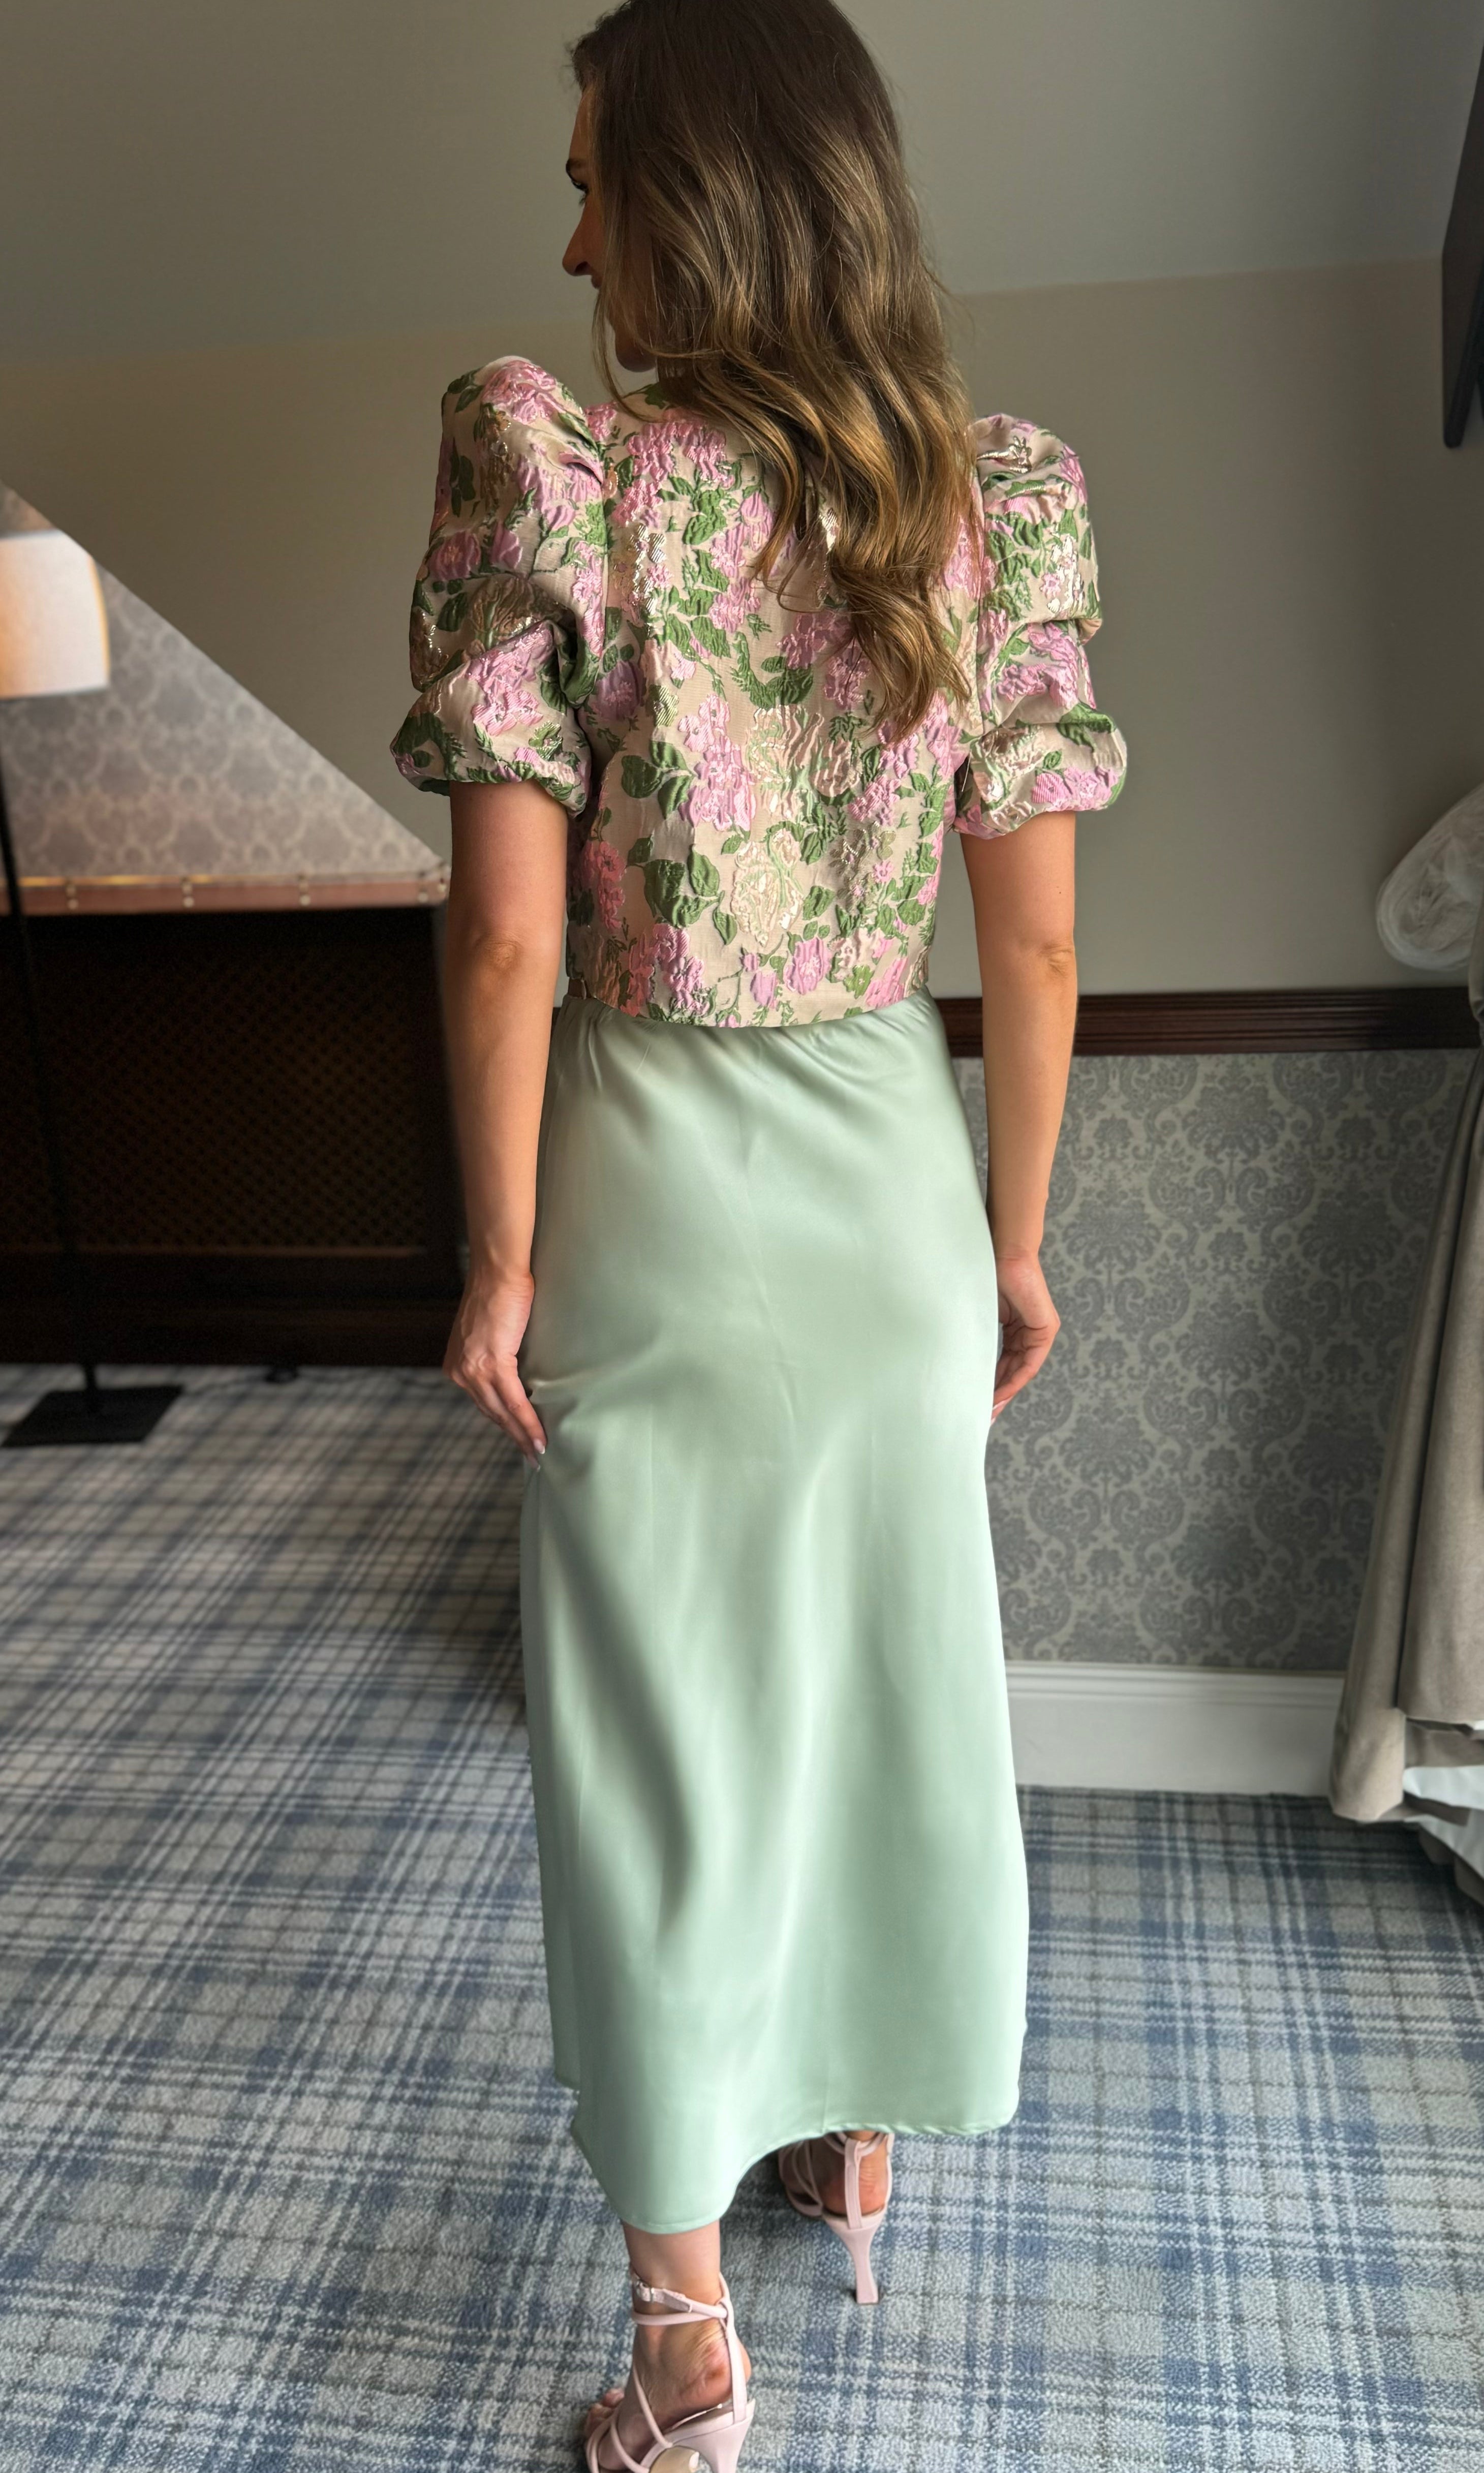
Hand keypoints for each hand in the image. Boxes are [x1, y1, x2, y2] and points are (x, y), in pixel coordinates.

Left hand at [443, 1265, 545, 1462]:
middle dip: (512, 1437)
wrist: (498, 1272)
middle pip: (490, 1413)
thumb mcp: (489, 1331)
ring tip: (539, 1452)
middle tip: (532, 1457)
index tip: (519, 1440)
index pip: (482, 1402)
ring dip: (522, 1436)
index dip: (502, 1423)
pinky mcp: (492, 1363)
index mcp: (456, 1364)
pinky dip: (527, 1421)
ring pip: (501, 1413)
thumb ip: (494, 1354)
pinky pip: (513, 1401)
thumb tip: (514, 1372)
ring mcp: (473, 1368)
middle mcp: (459, 1371)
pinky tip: (538, 1437)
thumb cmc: (499, 1293)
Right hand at [991, 1248, 1059, 1423]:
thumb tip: (954, 1357)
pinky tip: (999, 1392)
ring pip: (1021, 1370)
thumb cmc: (986, 1275)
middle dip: (998, 1395)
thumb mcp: (979, 1314)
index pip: (1003, 1363)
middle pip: (1013, 1371)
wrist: (1003, 1253)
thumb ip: (976, 1334)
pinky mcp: (1046, 1329)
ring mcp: (1040, 1331)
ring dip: (1005, 1392)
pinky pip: (1030, 1362)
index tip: (977, 1402)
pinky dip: (1014, 1379)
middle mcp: (1029, 1332)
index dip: (991, 1384)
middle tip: (983, 1415)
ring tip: (988, 1409)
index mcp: (1015, 1328)